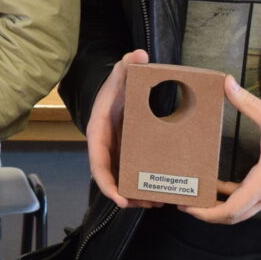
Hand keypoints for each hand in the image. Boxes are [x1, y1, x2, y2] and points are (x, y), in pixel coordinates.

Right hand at [85, 49, 164, 209]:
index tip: (120, 199)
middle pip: (111, 179)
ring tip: (159, 203)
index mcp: (99, 133)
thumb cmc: (118, 85)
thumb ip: (127, 64)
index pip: (98, 163)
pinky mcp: (130, 155)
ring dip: (138, 195)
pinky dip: (145, 185)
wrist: (123, 89)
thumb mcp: (121, 74)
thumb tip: (138, 55)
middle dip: (127, 196)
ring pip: (123, 180)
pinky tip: (162, 193)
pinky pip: (134, 174)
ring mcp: (118, 153)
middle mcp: (106, 147)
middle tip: (148, 204)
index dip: (107, 183)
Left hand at [180, 76, 260, 223]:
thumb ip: (248, 102)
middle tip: (182, 203)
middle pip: (230, 217)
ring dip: (215, 209)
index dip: (207, 213)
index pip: (231, 210)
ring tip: (193, 198)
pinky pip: (244, 202)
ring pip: (237, 213)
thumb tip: (226, 82)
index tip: (188, 206)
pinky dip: (227, 199)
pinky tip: (214, 186)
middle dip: (205, 214)